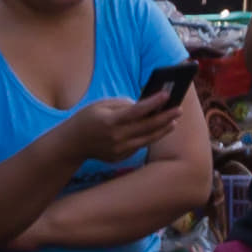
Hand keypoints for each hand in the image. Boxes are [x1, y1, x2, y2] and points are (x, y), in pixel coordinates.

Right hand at [55, 87, 180, 164]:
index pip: (136, 111)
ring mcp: (119, 149)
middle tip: (178, 109)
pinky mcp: (120, 157)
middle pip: (146, 126)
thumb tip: (145, 105)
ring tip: (174, 121)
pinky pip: (139, 146)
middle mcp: (116, 137)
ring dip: (162, 129)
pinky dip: (149, 137)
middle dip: (164, 117)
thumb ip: (123, 104)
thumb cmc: (88, 118)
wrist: (72, 143)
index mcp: (110, 121)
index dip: (153, 103)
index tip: (166, 95)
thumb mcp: (101, 105)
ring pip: (147, 139)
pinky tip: (158, 129)